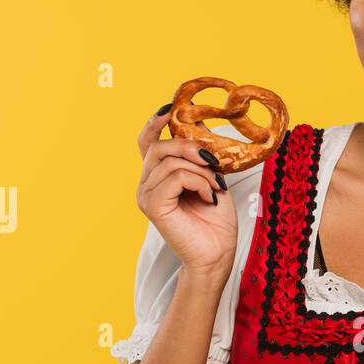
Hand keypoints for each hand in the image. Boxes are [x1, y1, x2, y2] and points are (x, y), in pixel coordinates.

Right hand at [136, 102, 237, 280]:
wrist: (218, 254)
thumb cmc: (216, 222)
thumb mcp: (211, 178)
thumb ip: (200, 155)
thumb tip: (200, 123)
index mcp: (157, 177)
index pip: (147, 143)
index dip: (155, 123)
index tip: (171, 109)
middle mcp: (146, 185)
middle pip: (159, 147)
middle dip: (190, 147)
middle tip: (212, 162)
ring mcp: (146, 195)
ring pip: (170, 161)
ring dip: (200, 171)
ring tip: (213, 187)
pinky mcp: (152, 206)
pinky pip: (175, 177)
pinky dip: (197, 182)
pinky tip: (207, 197)